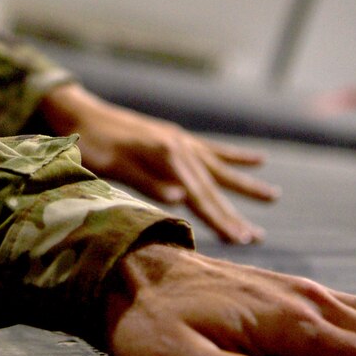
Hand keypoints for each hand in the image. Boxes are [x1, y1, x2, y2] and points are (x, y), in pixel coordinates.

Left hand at [38, 83, 277, 243]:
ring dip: (245, 185)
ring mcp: (181, 141)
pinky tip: (259, 160)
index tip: (240, 241)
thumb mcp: (112, 166)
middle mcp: (180, 147)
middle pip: (212, 187)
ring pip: (220, 169)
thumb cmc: (93, 144)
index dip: (220, 220)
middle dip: (235, 214)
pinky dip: (236, 156)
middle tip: (257, 238)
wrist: (82, 114)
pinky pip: (213, 149)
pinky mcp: (177, 138)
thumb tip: (180, 200)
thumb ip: (147, 181)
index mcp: (165, 157)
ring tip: (274, 197)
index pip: (198, 197)